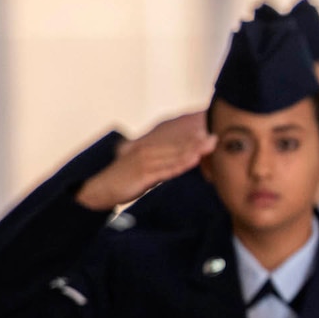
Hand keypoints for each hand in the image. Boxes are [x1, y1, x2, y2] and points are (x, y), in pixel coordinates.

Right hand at [75, 111, 214, 210]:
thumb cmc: (125, 179)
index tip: (211, 128)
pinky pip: (166, 169)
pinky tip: (194, 160)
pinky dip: (181, 164)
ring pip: (174, 154)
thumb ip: (162, 163)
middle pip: (178, 144)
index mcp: (148, 147)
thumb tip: (182, 161)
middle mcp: (147, 150)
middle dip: (198, 138)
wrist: (100, 189)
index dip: (192, 134)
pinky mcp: (143, 174)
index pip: (174, 140)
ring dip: (194, 148)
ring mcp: (145, 161)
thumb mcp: (145, 168)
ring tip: (211, 143)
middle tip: (218, 131)